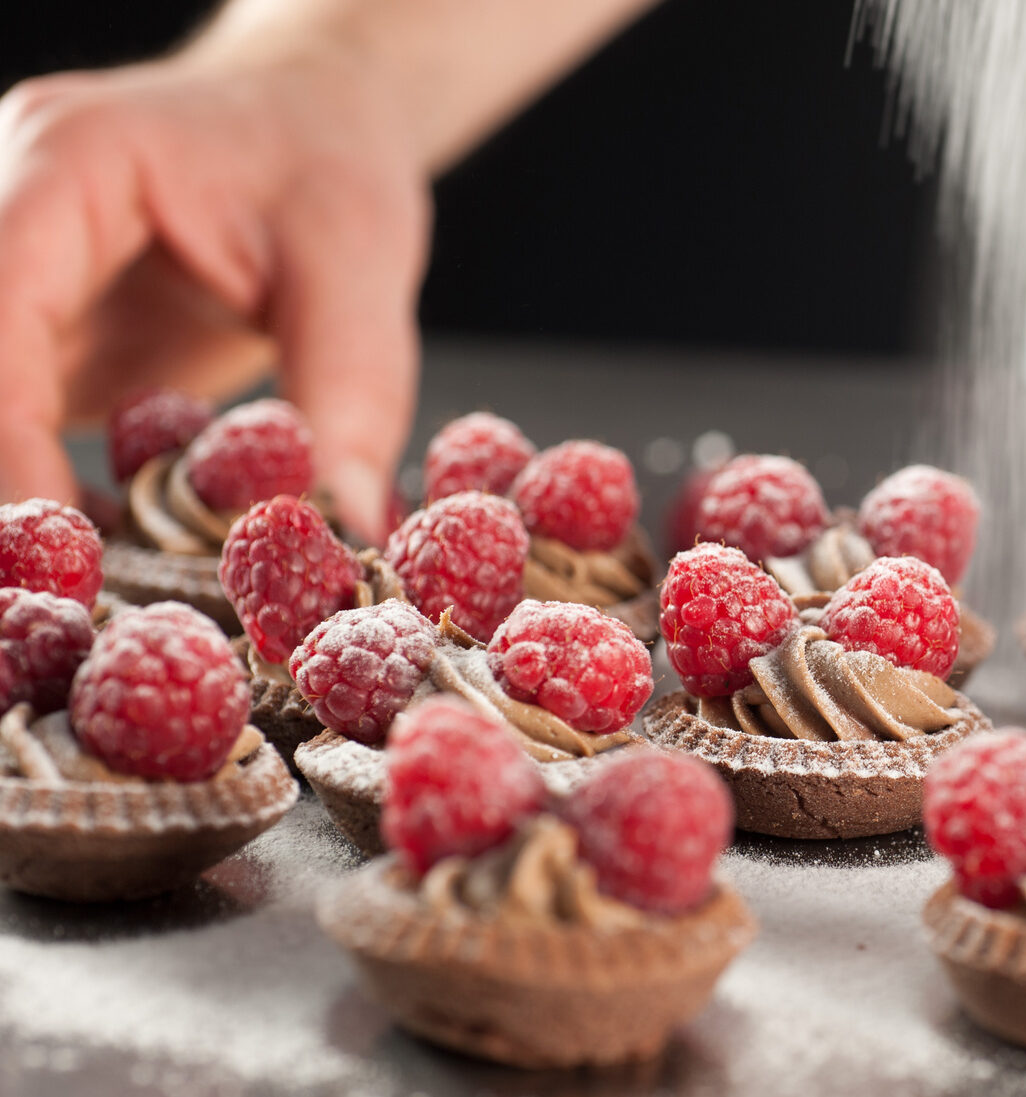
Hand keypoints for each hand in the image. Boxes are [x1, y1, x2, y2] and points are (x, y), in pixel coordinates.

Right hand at [0, 49, 428, 541]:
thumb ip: (350, 391)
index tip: (63, 546)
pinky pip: (20, 426)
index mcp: (72, 163)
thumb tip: (349, 527)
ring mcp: (20, 278)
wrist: (320, 124)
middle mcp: (16, 213)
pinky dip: (59, 494)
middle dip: (12, 480)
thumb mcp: (360, 261)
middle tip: (78, 588)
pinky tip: (125, 548)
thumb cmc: (332, 165)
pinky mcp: (45, 337)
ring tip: (106, 582)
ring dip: (30, 492)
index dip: (13, 438)